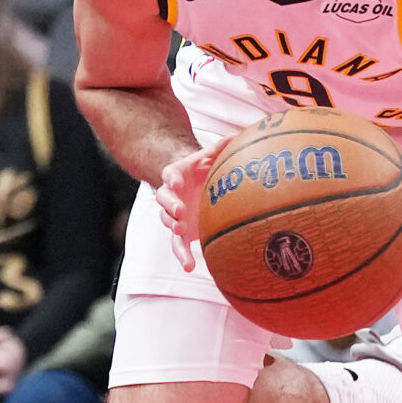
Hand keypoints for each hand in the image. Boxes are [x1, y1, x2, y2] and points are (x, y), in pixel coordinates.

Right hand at [153, 141, 224, 270]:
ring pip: (168, 222)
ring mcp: (174, 215)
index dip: (171, 179)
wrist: (196, 185)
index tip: (177, 182)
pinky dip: (182, 256)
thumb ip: (220, 147)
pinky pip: (178, 245)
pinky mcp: (181, 232)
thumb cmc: (203, 168)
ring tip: (182, 231)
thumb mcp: (210, 156)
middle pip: (164, 200)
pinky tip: (189, 267)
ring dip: (174, 227)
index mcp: (175, 175)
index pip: (169, 175)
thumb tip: (237, 135)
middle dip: (170, 206)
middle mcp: (171, 195)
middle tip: (180, 211)